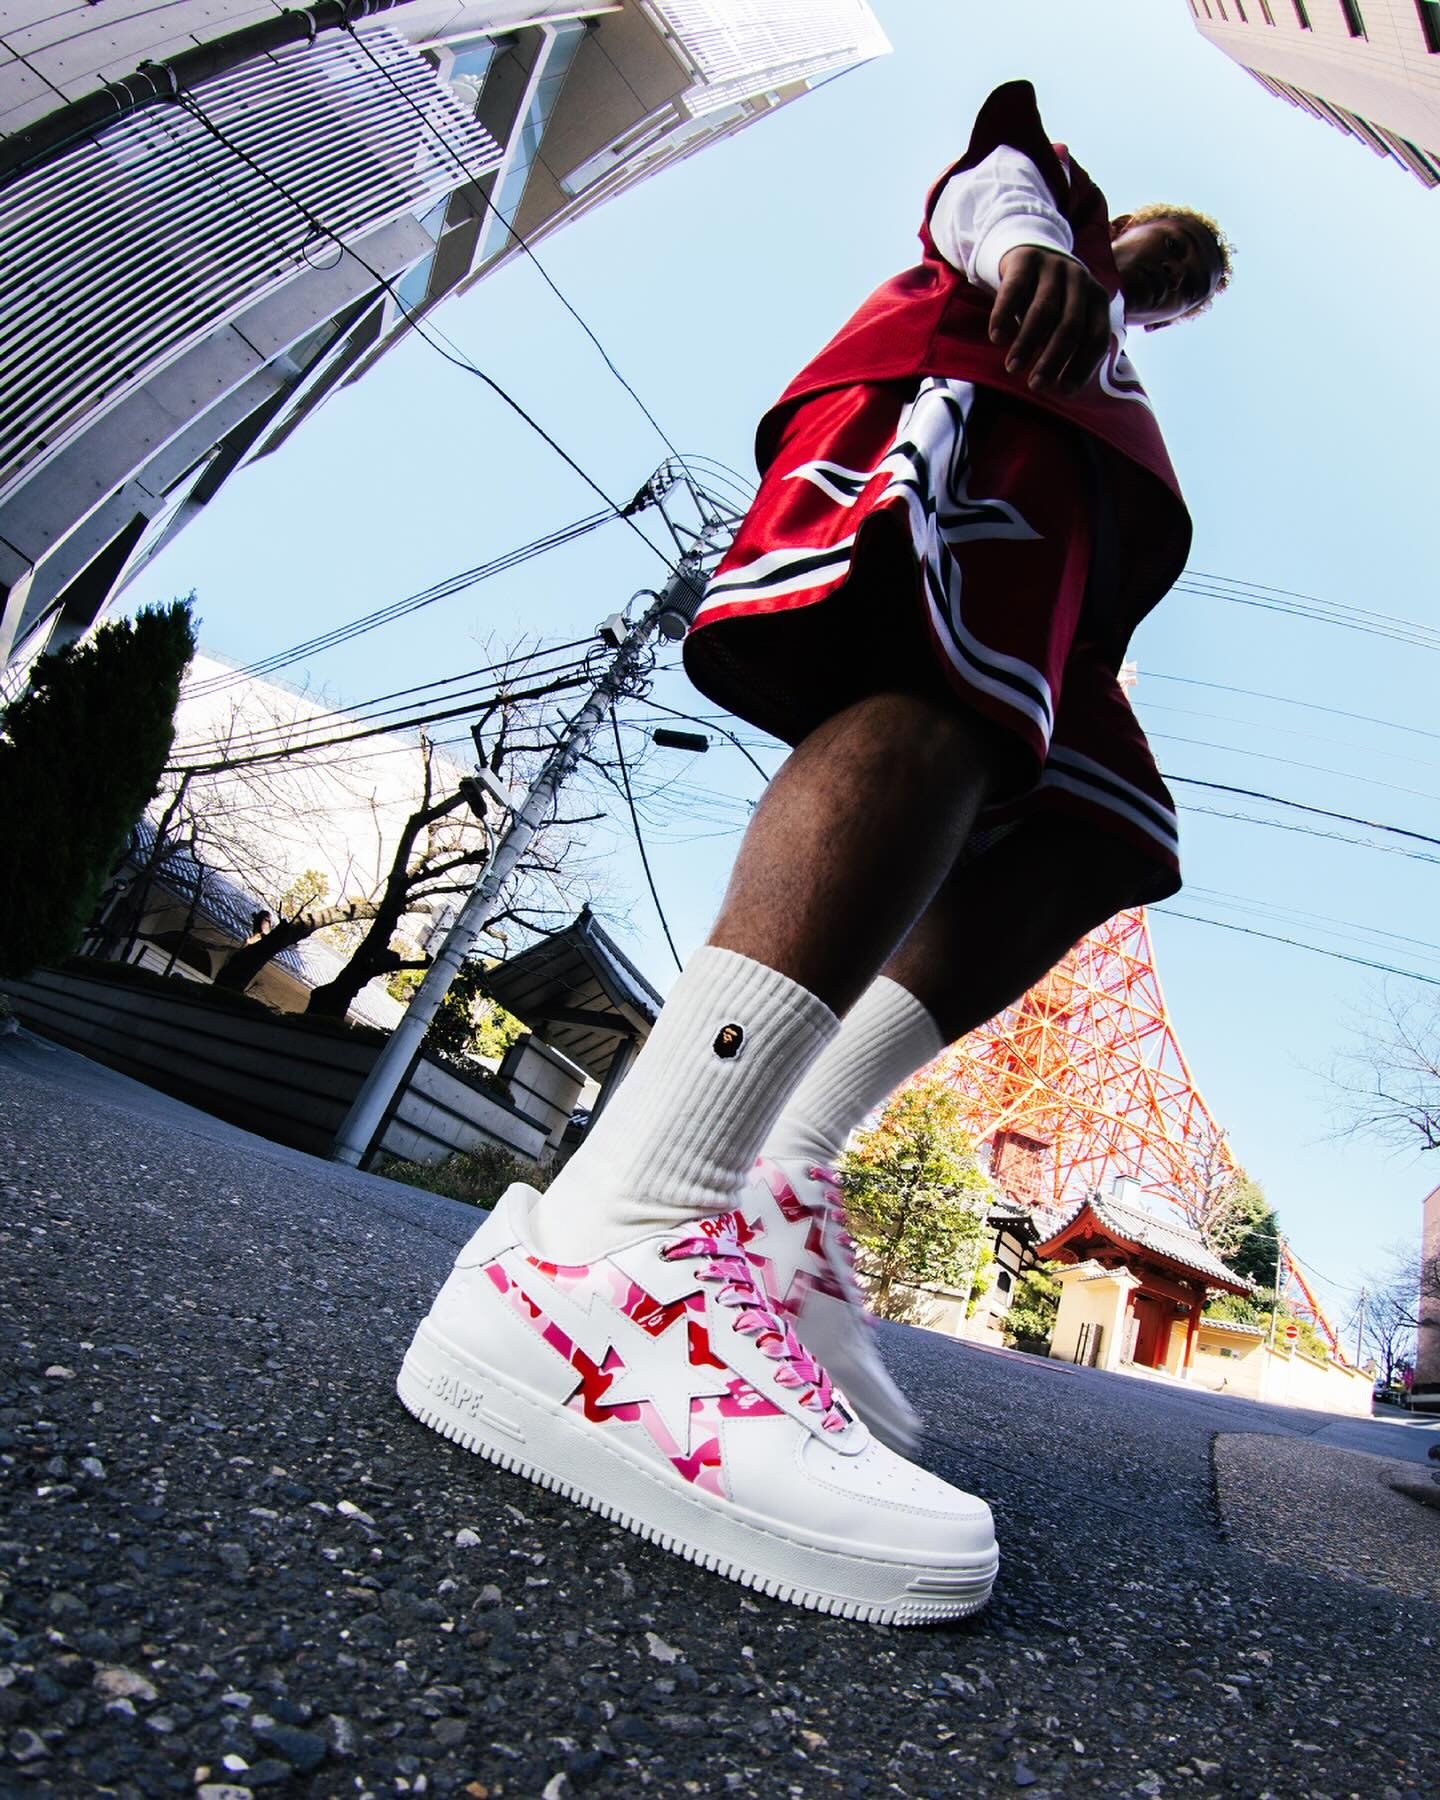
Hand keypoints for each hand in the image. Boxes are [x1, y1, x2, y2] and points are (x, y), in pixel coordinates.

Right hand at [990, 246, 1111, 393]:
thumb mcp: (1067, 315)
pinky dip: (1004, 316)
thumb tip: (1061, 387)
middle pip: (1070, 325)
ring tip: (1013, 368)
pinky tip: (997, 338)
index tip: (1063, 391)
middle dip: (1053, 359)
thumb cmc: (1048, 298)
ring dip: (1028, 343)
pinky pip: (1014, 290)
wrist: (1028, 249)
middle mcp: (1080, 279)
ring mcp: (1053, 266)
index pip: (1097, 337)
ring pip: (1044, 310)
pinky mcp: (1026, 258)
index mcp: (1097, 298)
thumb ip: (1069, 344)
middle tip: (1036, 386)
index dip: (1083, 366)